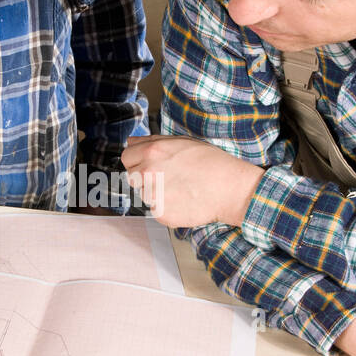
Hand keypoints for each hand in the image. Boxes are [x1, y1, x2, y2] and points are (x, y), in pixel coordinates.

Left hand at [121, 135, 262, 227]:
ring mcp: (152, 195)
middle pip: (132, 177)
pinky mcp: (160, 214)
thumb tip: (131, 142)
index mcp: (152, 152)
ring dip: (156, 193)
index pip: (126, 157)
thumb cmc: (211, 163)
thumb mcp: (182, 141)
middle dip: (145, 177)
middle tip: (169, 177)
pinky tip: (183, 200)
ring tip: (180, 189)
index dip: (138, 160)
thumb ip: (152, 141)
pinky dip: (166, 207)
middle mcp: (148, 173)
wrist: (229, 188)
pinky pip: (155, 210)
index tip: (149, 164)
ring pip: (143, 195)